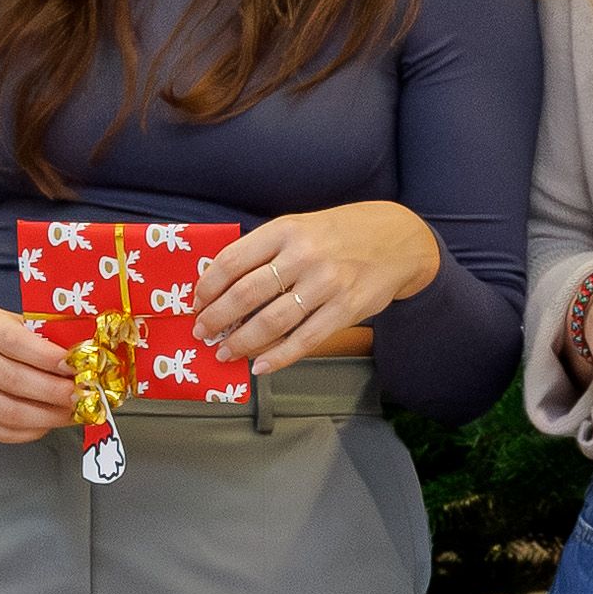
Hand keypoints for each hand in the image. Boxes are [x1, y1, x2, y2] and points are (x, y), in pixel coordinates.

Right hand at [0, 304, 79, 445]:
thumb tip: (87, 357)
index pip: (15, 342)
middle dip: (54, 392)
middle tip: (81, 395)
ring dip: (46, 417)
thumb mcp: (25, 324)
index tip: (74, 366)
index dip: (47, 357)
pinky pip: (1, 431)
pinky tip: (48, 423)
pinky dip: (30, 432)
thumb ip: (51, 338)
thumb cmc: (5, 338)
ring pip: (8, 411)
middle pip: (13, 380)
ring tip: (70, 413)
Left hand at [195, 200, 441, 376]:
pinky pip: (304, 340)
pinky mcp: (345, 309)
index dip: (207, 287)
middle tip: (201, 332)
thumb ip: (265, 251)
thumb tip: (221, 285)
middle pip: (246, 293)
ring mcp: (326, 284)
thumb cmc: (338, 235)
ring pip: (272, 321)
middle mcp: (304, 255)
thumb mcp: (299, 227)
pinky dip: (278, 357)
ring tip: (225, 352)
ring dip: (241, 342)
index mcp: (285, 230)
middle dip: (217, 318)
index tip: (196, 303)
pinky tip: (259, 366)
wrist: (396, 240)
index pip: (232, 260)